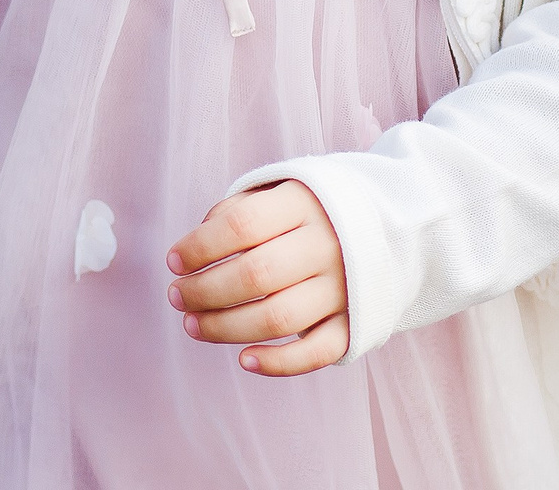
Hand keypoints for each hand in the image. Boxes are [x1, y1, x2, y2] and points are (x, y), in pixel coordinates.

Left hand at [166, 181, 348, 375]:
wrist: (385, 228)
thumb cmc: (308, 215)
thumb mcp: (278, 194)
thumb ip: (236, 212)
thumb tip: (194, 252)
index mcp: (304, 204)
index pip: (242, 224)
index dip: (200, 247)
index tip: (174, 261)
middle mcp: (328, 244)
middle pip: (255, 275)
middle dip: (203, 291)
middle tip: (176, 296)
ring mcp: (344, 286)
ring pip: (277, 318)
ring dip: (225, 328)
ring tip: (192, 325)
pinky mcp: (354, 322)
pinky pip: (316, 352)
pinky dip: (279, 363)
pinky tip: (245, 359)